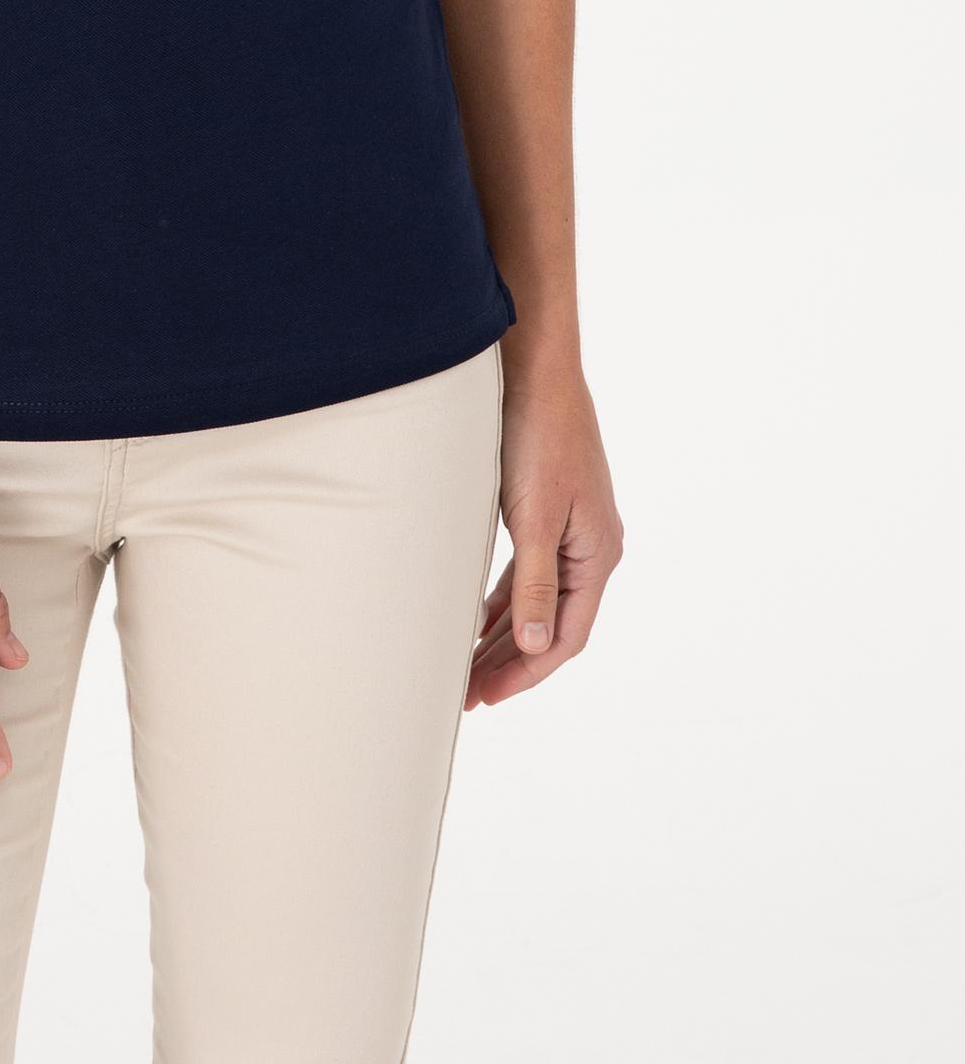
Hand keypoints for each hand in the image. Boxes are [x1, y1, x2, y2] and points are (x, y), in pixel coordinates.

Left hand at [465, 350, 623, 708]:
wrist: (535, 367)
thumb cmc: (537, 434)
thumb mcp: (535, 515)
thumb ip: (536, 584)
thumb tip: (535, 648)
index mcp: (598, 553)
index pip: (566, 637)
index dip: (526, 672)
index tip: (486, 696)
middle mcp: (591, 546)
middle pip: (551, 623)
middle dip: (510, 661)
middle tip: (467, 695)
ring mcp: (571, 526)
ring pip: (536, 598)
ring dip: (502, 632)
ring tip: (466, 667)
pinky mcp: (548, 507)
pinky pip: (527, 569)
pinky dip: (502, 596)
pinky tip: (475, 614)